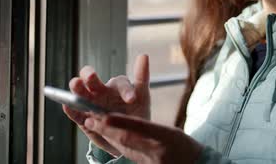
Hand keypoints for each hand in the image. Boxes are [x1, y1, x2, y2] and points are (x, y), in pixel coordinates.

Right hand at [63, 54, 150, 156]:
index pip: (119, 82)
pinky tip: (67, 105)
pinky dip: (70, 108)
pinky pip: (75, 113)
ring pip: (80, 93)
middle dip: (89, 75)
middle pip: (91, 79)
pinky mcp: (83, 119)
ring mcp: (90, 105)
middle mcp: (101, 92)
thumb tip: (143, 55)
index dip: (125, 90)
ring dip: (77, 88)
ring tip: (76, 84)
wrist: (129, 138)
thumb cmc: (135, 113)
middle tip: (91, 77)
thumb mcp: (142, 96)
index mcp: (116, 86)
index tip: (131, 100)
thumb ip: (142, 76)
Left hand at [84, 113, 203, 163]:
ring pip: (123, 147)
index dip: (121, 122)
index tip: (104, 115)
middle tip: (90, 118)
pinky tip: (105, 136)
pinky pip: (126, 154)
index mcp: (167, 138)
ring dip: (106, 135)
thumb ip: (150, 128)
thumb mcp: (173, 132)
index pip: (140, 128)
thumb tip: (124, 122)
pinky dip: (114, 144)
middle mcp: (156, 152)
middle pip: (127, 139)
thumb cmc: (185, 147)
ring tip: (93, 124)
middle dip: (106, 129)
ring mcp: (149, 161)